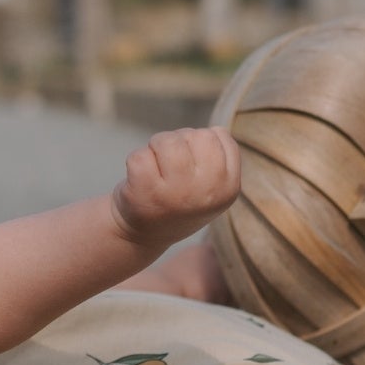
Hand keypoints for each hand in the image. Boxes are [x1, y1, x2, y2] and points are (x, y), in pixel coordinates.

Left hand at [113, 126, 240, 246]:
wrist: (144, 234)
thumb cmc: (178, 199)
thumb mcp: (211, 184)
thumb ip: (218, 156)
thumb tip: (215, 130)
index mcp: (229, 187)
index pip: (219, 136)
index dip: (199, 142)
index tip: (191, 164)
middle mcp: (207, 191)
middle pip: (195, 135)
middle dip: (179, 141)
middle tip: (170, 167)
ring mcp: (177, 193)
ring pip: (167, 141)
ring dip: (156, 148)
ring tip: (156, 170)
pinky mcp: (146, 192)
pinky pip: (139, 156)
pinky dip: (135, 162)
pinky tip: (139, 181)